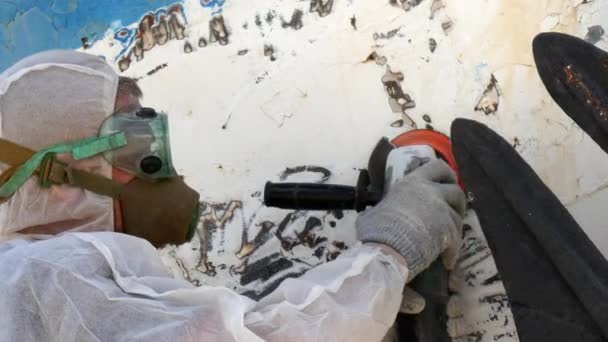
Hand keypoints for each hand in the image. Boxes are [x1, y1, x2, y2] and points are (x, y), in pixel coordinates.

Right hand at [356, 158, 465, 280]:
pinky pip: (457, 239)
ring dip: (454, 227)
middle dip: (456, 201)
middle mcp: (431, 192)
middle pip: (456, 191)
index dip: (445, 174)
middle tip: (452, 210)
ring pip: (458, 216)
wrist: (387, 250)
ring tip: (447, 238)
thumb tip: (369, 216)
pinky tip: (446, 260)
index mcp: (413, 183)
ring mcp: (442, 211)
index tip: (447, 181)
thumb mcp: (372, 213)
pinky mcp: (449, 231)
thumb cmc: (376, 230)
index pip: (437, 167)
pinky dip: (452, 251)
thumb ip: (379, 210)